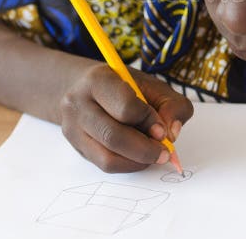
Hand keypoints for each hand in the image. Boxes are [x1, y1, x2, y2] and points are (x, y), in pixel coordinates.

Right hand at [60, 64, 193, 172]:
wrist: (87, 89)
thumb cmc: (125, 87)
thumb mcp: (154, 86)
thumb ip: (172, 105)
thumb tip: (172, 133)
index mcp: (98, 80)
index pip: (125, 107)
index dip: (149, 121)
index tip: (163, 130)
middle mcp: (78, 103)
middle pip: (113, 136)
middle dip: (145, 149)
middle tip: (165, 152)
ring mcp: (73, 127)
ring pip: (107, 157)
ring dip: (137, 161)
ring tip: (154, 155)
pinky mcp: (76, 147)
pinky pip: (104, 165)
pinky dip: (128, 165)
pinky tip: (139, 157)